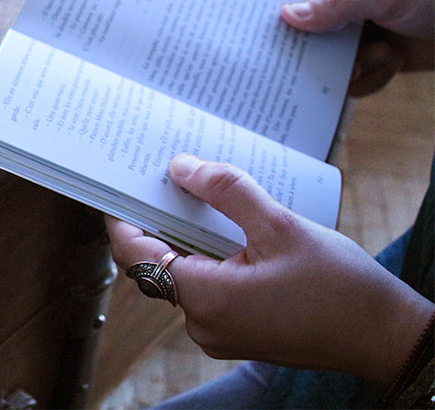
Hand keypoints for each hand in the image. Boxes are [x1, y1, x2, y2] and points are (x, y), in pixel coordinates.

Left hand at [105, 154, 433, 385]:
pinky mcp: (237, 331)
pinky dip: (209, 255)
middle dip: (160, 217)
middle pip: (157, 262)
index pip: (134, 254)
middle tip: (165, 176)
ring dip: (187, 235)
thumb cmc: (341, 290)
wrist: (387, 338)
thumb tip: (183, 167)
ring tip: (198, 192)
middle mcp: (202, 323)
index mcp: (205, 300)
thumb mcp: (281, 226)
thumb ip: (227, 193)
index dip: (122, 216)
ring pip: (183, 273)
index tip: (119, 183)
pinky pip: (207, 286)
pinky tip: (226, 225)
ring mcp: (219, 332)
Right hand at [281, 0, 434, 95]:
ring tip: (382, 56)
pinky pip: (353, 81)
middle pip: (308, 35)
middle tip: (337, 58)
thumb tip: (287, 14)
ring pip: (329, 63)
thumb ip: (338, 4)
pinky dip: (371, 79)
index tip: (274, 36)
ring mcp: (360, 38)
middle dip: (319, 52)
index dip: (283, 15)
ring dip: (352, 67)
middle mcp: (346, 11)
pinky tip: (392, 64)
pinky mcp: (375, 63)